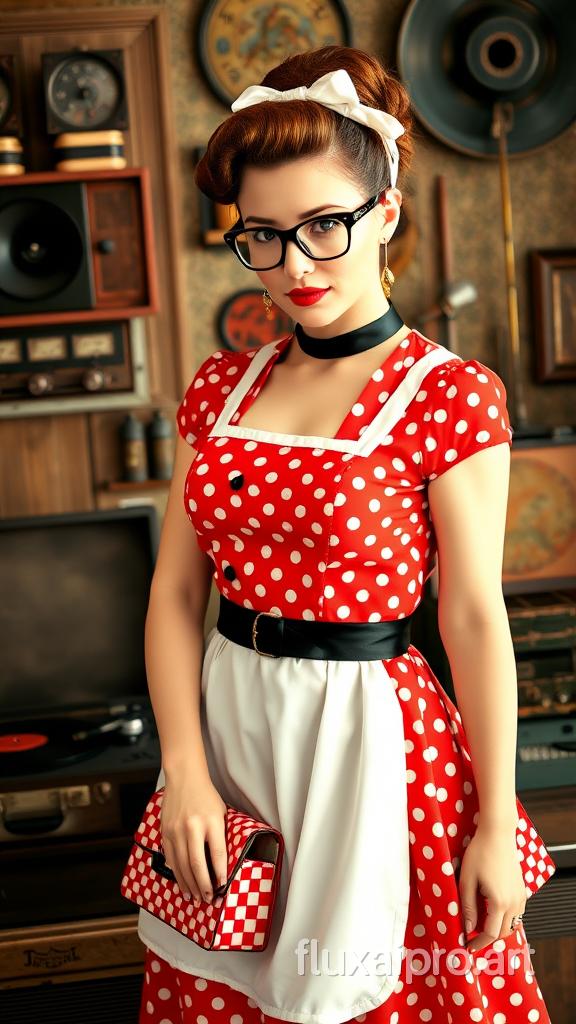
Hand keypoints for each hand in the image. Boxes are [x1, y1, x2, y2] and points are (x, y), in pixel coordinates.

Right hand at [160, 777, 227, 903]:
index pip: (218, 854)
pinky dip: (177, 874)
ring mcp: (176, 830)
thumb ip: (221, 836)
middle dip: (203, 886)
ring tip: (195, 898)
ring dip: (189, 885)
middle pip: (197, 864)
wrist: (184, 777)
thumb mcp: (221, 813)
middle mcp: (193, 827)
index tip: (223, 887)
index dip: (220, 874)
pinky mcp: (166, 832)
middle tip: (208, 899)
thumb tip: (222, 864)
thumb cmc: (206, 796)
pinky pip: (171, 858)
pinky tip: (182, 884)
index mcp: (212, 821)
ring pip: (182, 865)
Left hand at [458, 824, 525, 952]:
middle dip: (487, 938)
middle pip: (503, 933)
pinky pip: (517, 913)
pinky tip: (492, 912)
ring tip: (480, 925)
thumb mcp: (467, 880)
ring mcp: (521, 897)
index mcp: (499, 902)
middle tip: (471, 937)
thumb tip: (468, 928)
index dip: (478, 943)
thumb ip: (467, 906)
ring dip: (497, 929)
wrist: (498, 834)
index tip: (467, 946)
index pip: (490, 933)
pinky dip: (505, 919)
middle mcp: (514, 903)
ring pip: (512, 924)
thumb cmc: (480, 853)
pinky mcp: (522, 890)